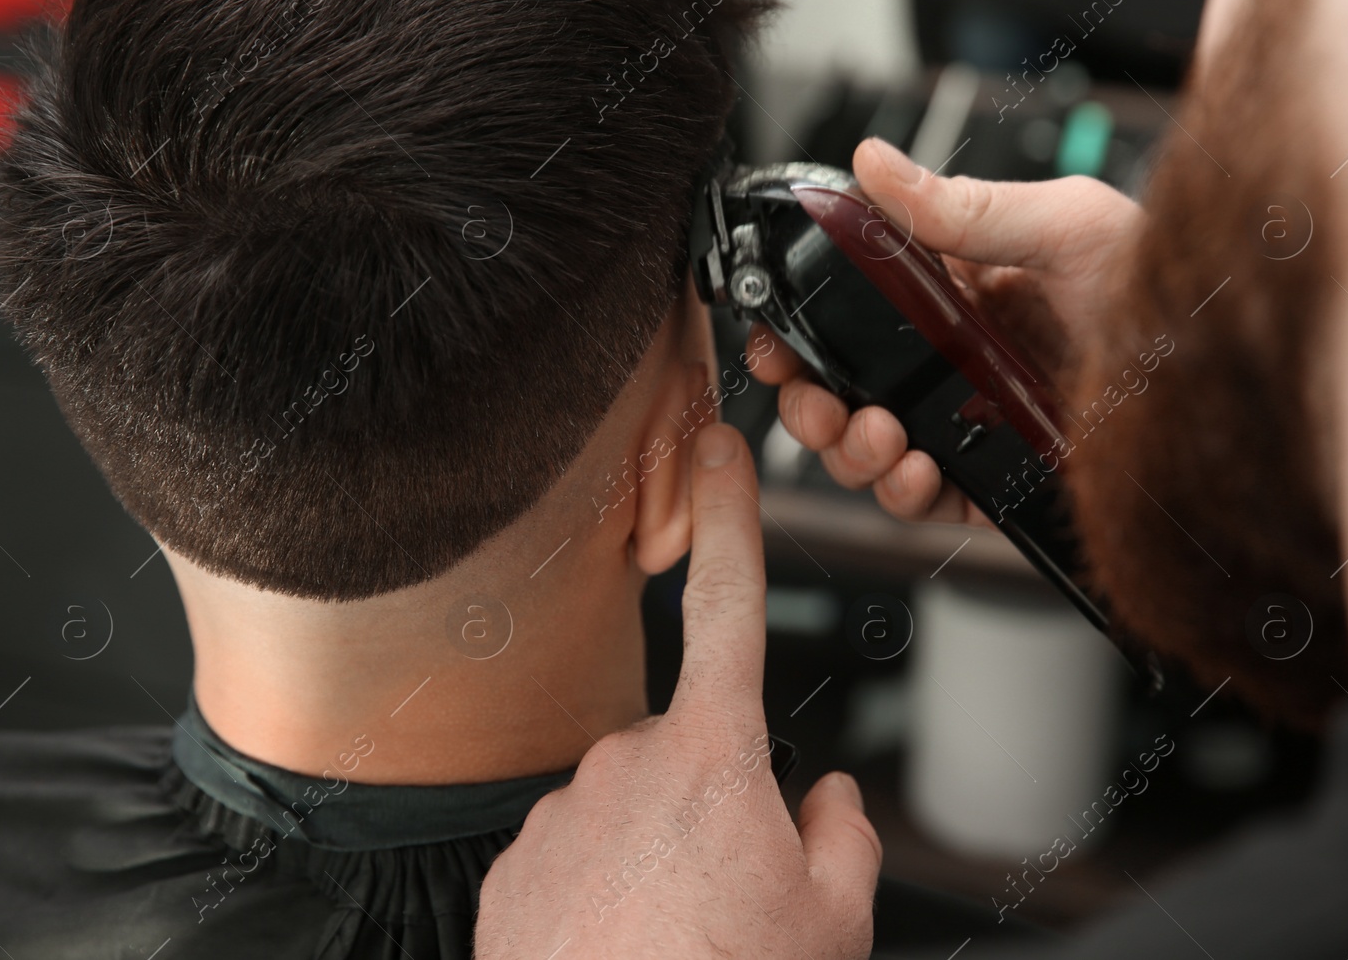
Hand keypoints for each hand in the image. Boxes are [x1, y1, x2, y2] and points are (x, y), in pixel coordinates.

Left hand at [475, 423, 881, 959]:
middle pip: (687, 755)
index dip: (733, 515)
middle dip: (711, 805)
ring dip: (652, 859)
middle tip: (729, 899)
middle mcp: (622, 768)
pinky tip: (618, 955)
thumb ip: (840, 837)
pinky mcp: (507, 873)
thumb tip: (819, 798)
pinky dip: (598, 898)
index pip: (729, 604)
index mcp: (713, 759)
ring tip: (673, 939)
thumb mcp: (834, 922)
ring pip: (624, 813)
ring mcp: (556, 819)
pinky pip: (569, 860)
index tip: (717, 440)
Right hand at [750, 136, 1140, 524]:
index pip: (854, 311)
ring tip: (877, 435)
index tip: (778, 337)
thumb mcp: (1065, 225)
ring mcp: (975, 421)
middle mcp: (958, 358)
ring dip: (852, 449)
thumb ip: (964, 206)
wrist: (1231, 378)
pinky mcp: (999, 477)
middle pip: (848, 389)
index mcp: (961, 290)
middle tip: (816, 402)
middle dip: (813, 403)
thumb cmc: (1170, 289)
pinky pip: (930, 500)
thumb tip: (875, 164)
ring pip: (874, 449)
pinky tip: (917, 471)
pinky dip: (906, 494)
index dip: (804, 329)